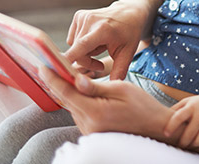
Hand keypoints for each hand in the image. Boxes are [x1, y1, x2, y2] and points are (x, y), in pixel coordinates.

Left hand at [40, 67, 177, 139]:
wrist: (155, 127)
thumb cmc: (143, 105)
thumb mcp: (121, 88)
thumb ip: (95, 86)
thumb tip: (75, 79)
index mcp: (96, 112)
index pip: (67, 93)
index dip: (53, 78)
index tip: (43, 66)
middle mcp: (89, 125)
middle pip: (67, 100)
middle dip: (60, 83)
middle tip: (54, 66)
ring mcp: (90, 131)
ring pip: (72, 107)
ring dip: (70, 92)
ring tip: (68, 76)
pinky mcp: (92, 132)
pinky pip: (80, 114)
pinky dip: (78, 101)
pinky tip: (82, 91)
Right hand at [65, 0, 149, 79]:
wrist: (129, 13)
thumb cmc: (129, 33)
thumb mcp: (128, 53)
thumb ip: (119, 70)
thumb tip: (112, 87)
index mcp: (103, 29)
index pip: (81, 46)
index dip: (69, 58)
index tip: (58, 69)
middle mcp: (90, 20)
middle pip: (77, 52)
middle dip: (87, 62)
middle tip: (100, 64)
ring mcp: (83, 16)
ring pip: (74, 46)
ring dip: (84, 53)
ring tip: (100, 48)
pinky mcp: (78, 16)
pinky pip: (72, 39)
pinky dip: (81, 44)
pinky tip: (94, 41)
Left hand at [164, 93, 198, 150]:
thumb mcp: (188, 101)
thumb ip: (175, 109)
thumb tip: (160, 118)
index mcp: (191, 107)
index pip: (179, 117)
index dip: (171, 126)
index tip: (166, 134)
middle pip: (189, 134)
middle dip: (181, 142)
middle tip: (179, 144)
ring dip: (191, 146)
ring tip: (188, 145)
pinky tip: (196, 145)